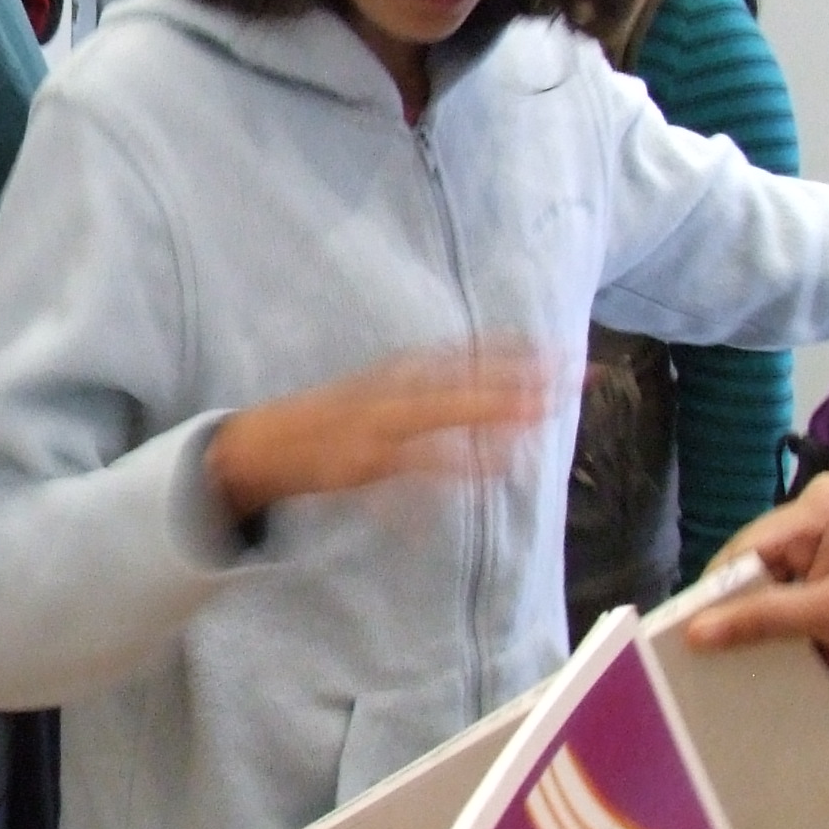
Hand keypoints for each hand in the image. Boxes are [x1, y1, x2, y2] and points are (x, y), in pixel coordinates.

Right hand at [204, 345, 549, 523]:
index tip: (561, 352)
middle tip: (568, 383)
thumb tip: (488, 380)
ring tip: (534, 426)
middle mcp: (387, 397)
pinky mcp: (356, 468)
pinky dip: (438, 473)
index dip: (512, 352)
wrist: (260, 446)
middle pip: (458, 386)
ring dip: (483, 421)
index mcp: (394, 376)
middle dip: (513, 384)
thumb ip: (427, 387)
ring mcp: (372, 431)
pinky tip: (479, 476)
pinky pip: (403, 473)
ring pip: (434, 421)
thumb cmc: (328, 420)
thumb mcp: (378, 391)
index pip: (461, 357)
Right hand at [683, 472, 828, 657]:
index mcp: (821, 505)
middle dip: (733, 592)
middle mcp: (812, 495)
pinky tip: (754, 615)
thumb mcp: (824, 615)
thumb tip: (694, 633)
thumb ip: (760, 618)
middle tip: (707, 635)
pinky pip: (771, 560)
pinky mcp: (812, 528)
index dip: (719, 585)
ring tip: (728, 629)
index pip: (751, 544)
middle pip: (750, 549)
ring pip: (756, 557)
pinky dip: (762, 589)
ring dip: (745, 593)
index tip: (689, 624)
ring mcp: (812, 510)